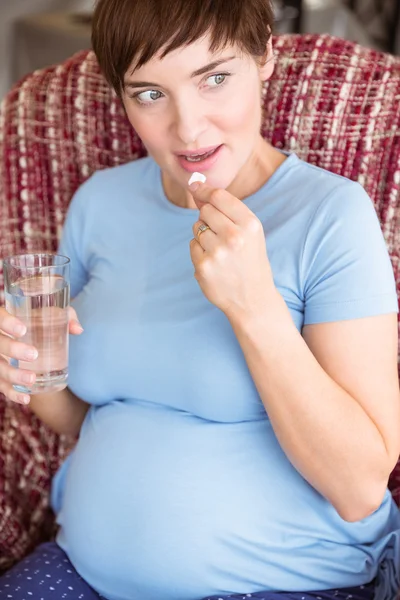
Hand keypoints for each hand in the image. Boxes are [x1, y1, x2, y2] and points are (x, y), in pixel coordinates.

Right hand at [0, 306, 82, 404]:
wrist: (27, 338)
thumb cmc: (38, 322)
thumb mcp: (51, 316)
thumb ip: (65, 317)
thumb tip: (78, 329)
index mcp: (5, 318)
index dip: (6, 323)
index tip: (22, 330)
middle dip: (13, 350)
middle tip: (33, 354)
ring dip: (13, 375)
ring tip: (32, 379)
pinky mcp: (1, 375)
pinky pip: (2, 385)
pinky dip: (12, 394)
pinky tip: (26, 398)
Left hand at [189, 182, 275, 319]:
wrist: (253, 299)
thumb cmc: (251, 261)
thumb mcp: (250, 233)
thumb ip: (227, 209)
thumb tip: (196, 187)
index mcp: (250, 224)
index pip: (219, 196)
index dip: (204, 190)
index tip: (195, 186)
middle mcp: (234, 236)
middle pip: (205, 210)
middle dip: (207, 217)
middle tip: (220, 234)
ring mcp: (217, 252)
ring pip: (197, 228)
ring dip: (204, 236)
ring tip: (220, 252)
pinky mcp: (203, 266)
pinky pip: (192, 246)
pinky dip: (200, 252)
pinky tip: (215, 263)